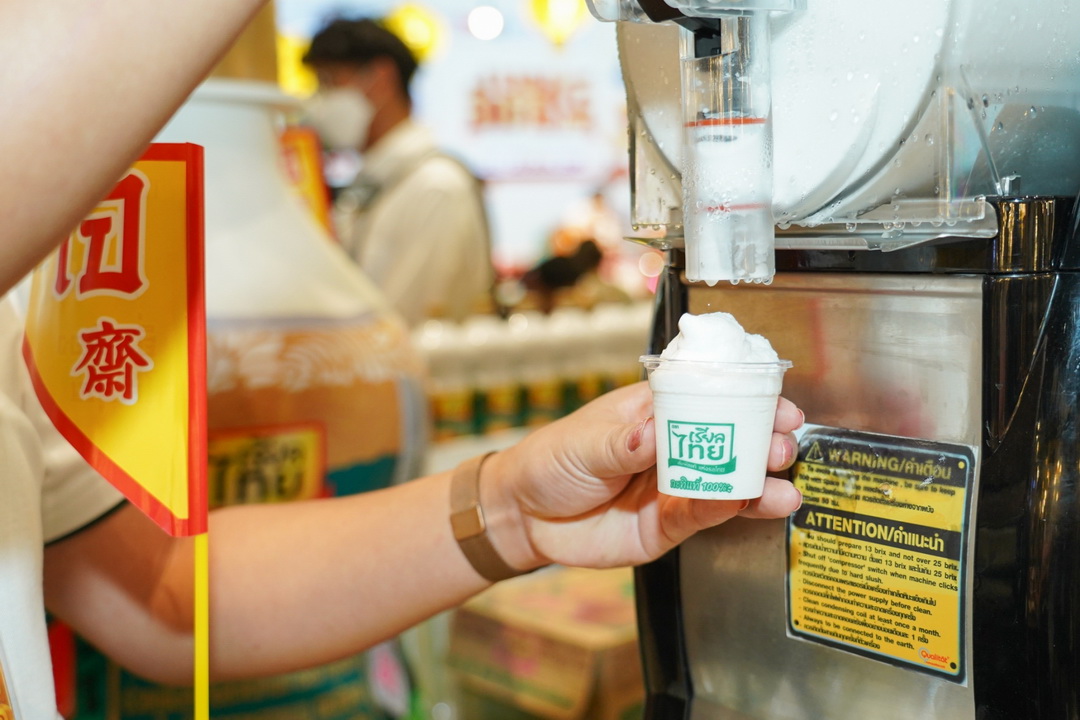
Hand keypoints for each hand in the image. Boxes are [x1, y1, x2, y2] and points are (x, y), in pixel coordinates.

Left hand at [483, 382, 803, 570]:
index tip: (777, 401)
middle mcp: (673, 447)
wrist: (525, 516)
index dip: (746, 397)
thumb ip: (621, 444)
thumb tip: (652, 436)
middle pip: (730, 439)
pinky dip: (730, 510)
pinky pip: (705, 515)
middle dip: (763, 439)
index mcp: (654, 412)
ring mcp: (674, 486)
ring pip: (727, 481)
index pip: (708, 397)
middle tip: (784, 443)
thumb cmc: (552, 461)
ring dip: (758, 481)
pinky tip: (754, 504)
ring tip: (783, 483)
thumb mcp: (584, 444)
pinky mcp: (668, 525)